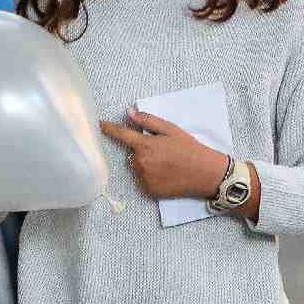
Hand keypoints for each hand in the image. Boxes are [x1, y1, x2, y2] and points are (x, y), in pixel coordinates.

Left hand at [100, 110, 228, 199]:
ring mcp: (143, 178)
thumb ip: (148, 121)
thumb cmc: (189, 148)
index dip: (109, 129)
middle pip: (131, 153)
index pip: (121, 135)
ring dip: (145, 163)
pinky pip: (143, 180)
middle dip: (141, 150)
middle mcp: (140, 163)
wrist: (205, 173)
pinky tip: (166, 174)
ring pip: (137, 167)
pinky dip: (150, 176)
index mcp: (144, 145)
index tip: (99, 124)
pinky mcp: (149, 191)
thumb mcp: (171, 130)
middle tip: (161, 150)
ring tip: (166, 163)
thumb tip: (129, 112)